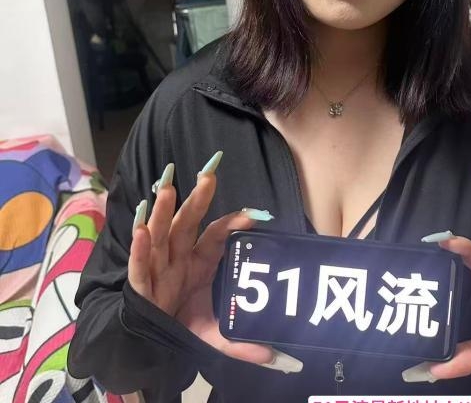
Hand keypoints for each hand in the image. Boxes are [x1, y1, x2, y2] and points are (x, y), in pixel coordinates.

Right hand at [127, 155, 301, 371]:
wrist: (151, 342)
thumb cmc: (182, 323)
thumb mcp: (214, 334)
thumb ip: (239, 342)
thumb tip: (272, 355)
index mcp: (200, 261)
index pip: (216, 235)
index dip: (232, 224)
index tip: (253, 216)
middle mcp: (178, 257)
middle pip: (187, 223)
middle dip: (197, 200)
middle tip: (208, 174)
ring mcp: (158, 268)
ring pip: (160, 234)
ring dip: (163, 212)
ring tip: (167, 187)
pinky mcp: (140, 285)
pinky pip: (139, 265)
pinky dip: (139, 249)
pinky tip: (140, 230)